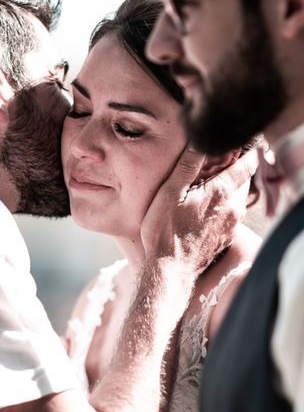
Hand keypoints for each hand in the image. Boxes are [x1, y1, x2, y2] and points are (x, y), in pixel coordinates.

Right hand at [141, 145, 256, 281]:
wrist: (170, 270)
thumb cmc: (165, 230)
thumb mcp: (170, 192)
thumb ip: (187, 165)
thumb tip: (199, 141)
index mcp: (221, 192)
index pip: (246, 163)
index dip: (243, 151)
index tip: (231, 145)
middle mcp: (233, 208)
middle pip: (244, 180)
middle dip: (234, 169)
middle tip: (214, 162)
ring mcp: (231, 225)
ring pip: (237, 198)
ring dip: (227, 189)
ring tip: (205, 186)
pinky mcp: (225, 238)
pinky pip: (230, 215)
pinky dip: (222, 207)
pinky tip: (202, 210)